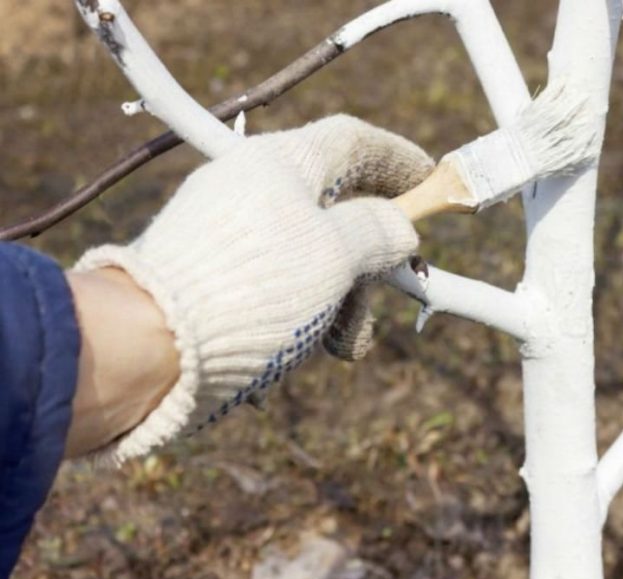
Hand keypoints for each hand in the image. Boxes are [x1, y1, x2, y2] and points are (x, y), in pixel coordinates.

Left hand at [73, 115, 432, 463]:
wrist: (149, 344)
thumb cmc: (252, 288)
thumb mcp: (335, 256)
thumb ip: (378, 232)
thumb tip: (399, 228)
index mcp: (280, 163)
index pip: (352, 141)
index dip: (397, 159)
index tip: (429, 182)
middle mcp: (250, 188)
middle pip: (333, 209)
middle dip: (369, 259)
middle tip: (389, 292)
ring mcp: (227, 231)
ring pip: (308, 256)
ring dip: (340, 298)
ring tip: (344, 344)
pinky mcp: (210, 272)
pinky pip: (274, 282)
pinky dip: (302, 310)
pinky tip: (304, 348)